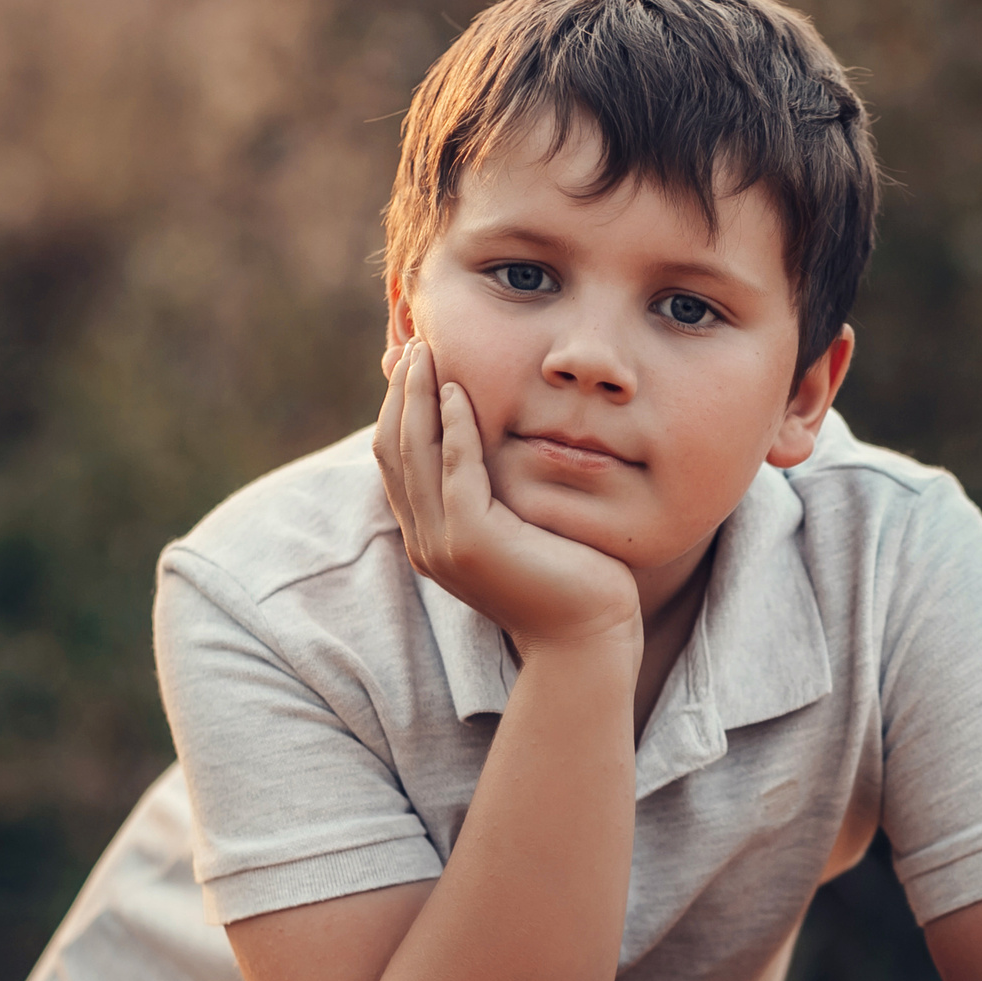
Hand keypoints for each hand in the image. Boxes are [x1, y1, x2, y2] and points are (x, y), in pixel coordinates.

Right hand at [374, 339, 639, 656]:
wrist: (588, 637)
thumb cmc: (567, 579)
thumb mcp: (519, 526)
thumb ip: (494, 491)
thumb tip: (491, 446)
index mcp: (430, 537)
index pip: (396, 459)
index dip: (398, 407)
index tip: (412, 362)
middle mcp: (425, 542)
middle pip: (393, 449)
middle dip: (400, 392)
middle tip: (414, 343)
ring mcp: (443, 545)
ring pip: (414, 453)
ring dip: (417, 397)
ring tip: (428, 352)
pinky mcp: (472, 543)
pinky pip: (455, 470)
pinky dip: (453, 427)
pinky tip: (458, 392)